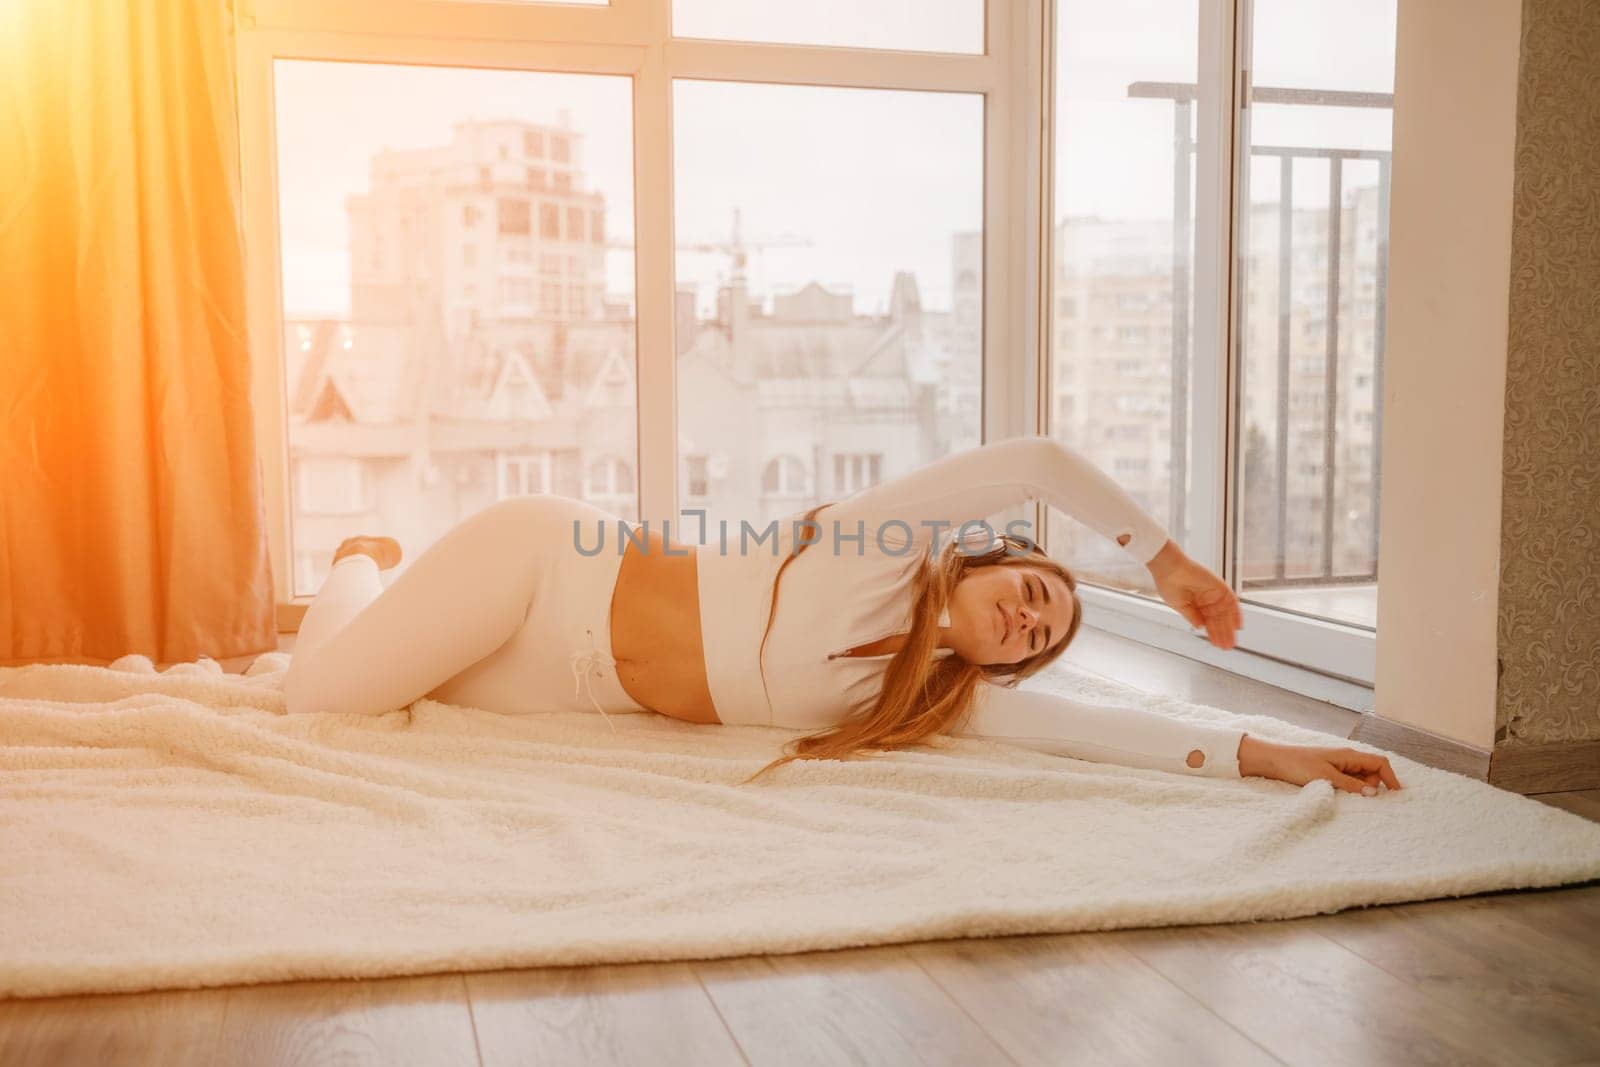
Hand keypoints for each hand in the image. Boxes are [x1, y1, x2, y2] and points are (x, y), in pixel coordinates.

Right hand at [1146, 541, 1242, 649]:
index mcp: (1195, 604)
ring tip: (1230, 642)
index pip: (1208, 622)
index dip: (1212, 633)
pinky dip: (1236, 613)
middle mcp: (1206, 600)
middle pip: (1218, 620)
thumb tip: (1201, 626)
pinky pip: (1231, 601)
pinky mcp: (1219, 587)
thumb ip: (1192, 616)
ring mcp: (1213, 594)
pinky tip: (1237, 626)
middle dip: (1222, 634)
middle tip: (1226, 646)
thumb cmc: (1168, 583)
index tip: (1216, 644)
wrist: (1169, 568)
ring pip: (1225, 614)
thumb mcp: (1180, 605)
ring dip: (1228, 628)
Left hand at [1238, 734, 1402, 795]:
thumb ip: (1350, 785)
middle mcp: (1347, 759)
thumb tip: (1374, 793)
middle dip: (1375, 787)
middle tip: (1366, 801)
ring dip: (1362, 790)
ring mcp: (1339, 766)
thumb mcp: (1326, 777)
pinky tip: (1345, 797)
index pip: (1380, 762)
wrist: (1274, 761)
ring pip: (1362, 779)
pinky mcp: (1330, 773)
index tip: (1396, 795)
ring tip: (1352, 800)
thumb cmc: (1298, 765)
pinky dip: (1352, 790)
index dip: (1391, 777)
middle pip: (1373, 772)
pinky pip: (1349, 782)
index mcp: (1349, 755)